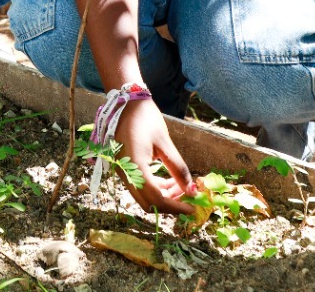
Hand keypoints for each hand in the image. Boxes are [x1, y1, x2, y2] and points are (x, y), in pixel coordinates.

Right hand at [116, 98, 198, 214]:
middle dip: (170, 204)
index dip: (175, 207)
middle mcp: (125, 173)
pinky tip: (170, 181)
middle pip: (148, 202)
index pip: (155, 198)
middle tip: (188, 198)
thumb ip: (178, 169)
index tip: (192, 209)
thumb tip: (192, 190)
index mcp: (134, 165)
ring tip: (182, 187)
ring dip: (164, 197)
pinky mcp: (124, 169)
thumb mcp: (165, 143)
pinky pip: (141, 187)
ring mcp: (122, 172)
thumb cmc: (146, 119)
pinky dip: (157, 189)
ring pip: (144, 197)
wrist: (126, 104)